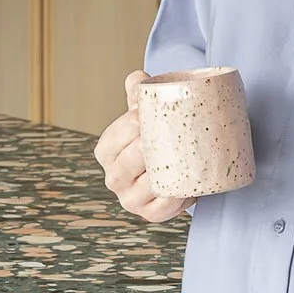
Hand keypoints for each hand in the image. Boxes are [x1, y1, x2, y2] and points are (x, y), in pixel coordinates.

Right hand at [96, 73, 195, 225]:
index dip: (126, 127)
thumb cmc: (158, 137)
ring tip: (177, 159)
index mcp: (107, 153)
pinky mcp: (152, 215)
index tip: (145, 115)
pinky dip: (174, 198)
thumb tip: (138, 78)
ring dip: (158, 175)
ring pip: (142, 188)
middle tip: (161, 135)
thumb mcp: (146, 115)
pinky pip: (162, 208)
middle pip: (123, 166)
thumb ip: (139, 94)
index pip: (111, 140)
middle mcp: (114, 179)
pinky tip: (187, 185)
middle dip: (140, 151)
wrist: (178, 168)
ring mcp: (131, 200)